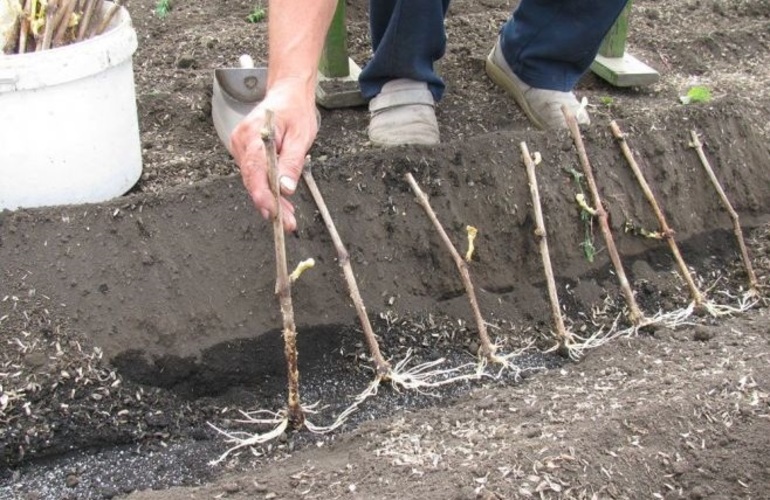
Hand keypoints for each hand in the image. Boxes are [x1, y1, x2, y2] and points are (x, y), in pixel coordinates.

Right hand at [231, 78, 318, 231]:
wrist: (287, 94)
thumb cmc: (295, 110)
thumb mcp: (301, 136)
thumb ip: (292, 162)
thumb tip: (285, 187)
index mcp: (254, 133)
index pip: (254, 170)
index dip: (262, 195)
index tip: (273, 212)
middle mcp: (241, 141)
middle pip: (253, 180)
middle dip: (270, 204)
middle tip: (287, 224)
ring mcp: (240, 147)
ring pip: (254, 182)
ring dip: (271, 200)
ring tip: (287, 218)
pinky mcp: (244, 153)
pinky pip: (254, 176)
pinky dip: (268, 190)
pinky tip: (280, 203)